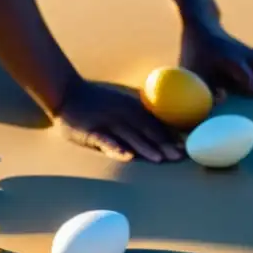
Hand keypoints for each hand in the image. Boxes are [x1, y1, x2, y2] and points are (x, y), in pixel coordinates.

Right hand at [53, 80, 184, 162]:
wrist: (68, 93)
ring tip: (159, 159)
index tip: (185, 148)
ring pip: (129, 136)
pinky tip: (127, 157)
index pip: (155, 123)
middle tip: (178, 157)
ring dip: (145, 147)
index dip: (170, 136)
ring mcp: (107, 122)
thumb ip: (139, 115)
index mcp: (132, 108)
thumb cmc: (97, 102)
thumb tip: (161, 129)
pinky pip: (105, 140)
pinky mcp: (91, 131)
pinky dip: (116, 148)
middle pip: (146, 130)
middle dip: (163, 144)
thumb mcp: (121, 103)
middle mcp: (123, 114)